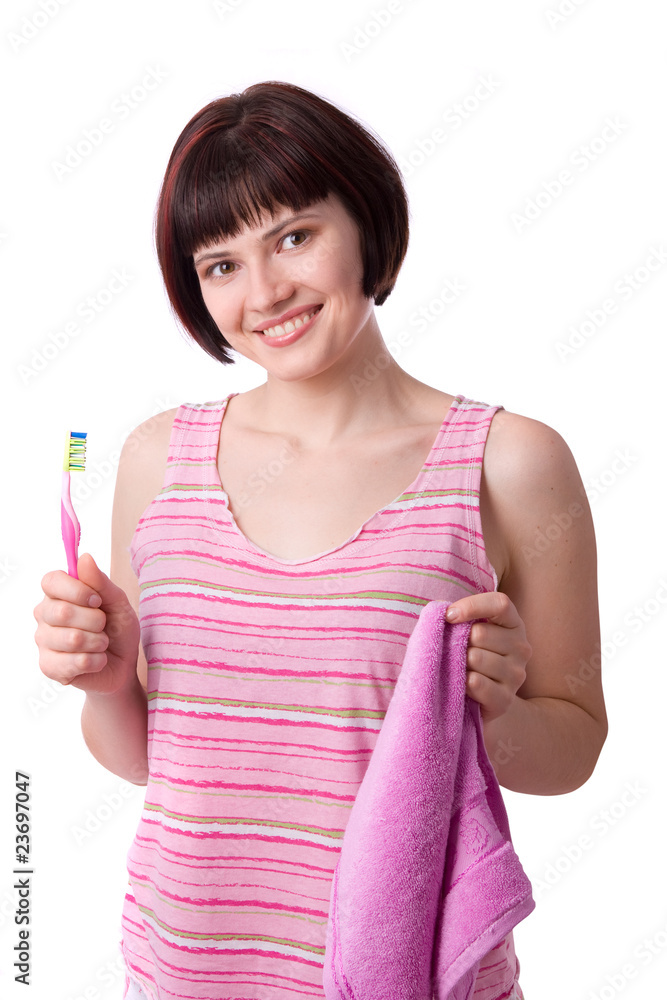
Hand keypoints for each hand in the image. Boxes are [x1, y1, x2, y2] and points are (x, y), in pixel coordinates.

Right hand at [34, 552, 139, 694]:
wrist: (123, 665)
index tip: (96, 600)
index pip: (51, 581)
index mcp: (58, 593)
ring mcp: (43, 641)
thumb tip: (84, 557)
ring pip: (72, 639)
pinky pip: (76, 662)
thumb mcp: (118, 602)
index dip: (76, 590)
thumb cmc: (117, 629)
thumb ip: (101, 582)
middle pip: (62, 611)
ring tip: (101, 644)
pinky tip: (96, 660)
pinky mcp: (49, 666)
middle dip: (95, 620)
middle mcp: (44, 615)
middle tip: (103, 626)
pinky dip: (96, 661)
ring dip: (98, 642)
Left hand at [445, 591, 531, 722]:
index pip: (500, 604)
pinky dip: (462, 682)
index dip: (472, 606)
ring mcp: (517, 674)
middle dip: (460, 642)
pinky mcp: (506, 699)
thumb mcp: (468, 631)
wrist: (483, 700)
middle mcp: (521, 647)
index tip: (448, 616)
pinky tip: (463, 685)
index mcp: (513, 624)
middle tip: (458, 653)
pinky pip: (476, 682)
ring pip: (475, 658)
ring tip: (462, 670)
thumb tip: (446, 614)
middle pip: (481, 633)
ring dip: (460, 664)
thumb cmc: (469, 656)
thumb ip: (459, 618)